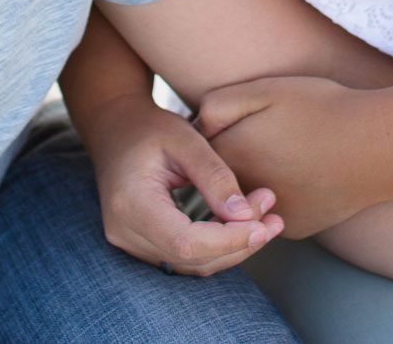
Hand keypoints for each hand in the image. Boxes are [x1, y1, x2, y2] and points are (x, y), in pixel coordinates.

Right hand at [83, 92, 283, 276]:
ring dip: (233, 248)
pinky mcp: (142, 244)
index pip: (186, 242)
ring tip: (268, 219)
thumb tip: (246, 216)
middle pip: (191, 258)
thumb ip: (215, 176)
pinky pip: (185, 257)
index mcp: (131, 203)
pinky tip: (243, 226)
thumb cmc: (151, 128)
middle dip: (239, 243)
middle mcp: (124, 231)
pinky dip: (217, 246)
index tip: (265, 224)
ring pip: (191, 264)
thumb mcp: (185, 139)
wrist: (118, 130)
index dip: (229, 240)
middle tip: (274, 216)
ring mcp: (129, 242)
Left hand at [196, 76, 391, 237]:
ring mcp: (268, 216)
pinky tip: (304, 174)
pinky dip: (282, 196)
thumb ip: (218, 105)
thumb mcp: (265, 89)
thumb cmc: (323, 109)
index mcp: (230, 157)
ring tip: (283, 153)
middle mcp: (242, 195)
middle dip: (231, 160)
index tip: (234, 120)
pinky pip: (275, 213)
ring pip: (246, 200)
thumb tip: (197, 127)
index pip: (198, 151)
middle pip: (219, 180)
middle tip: (263, 135)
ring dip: (253, 182)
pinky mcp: (296, 228)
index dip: (214, 132)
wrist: (379, 147)